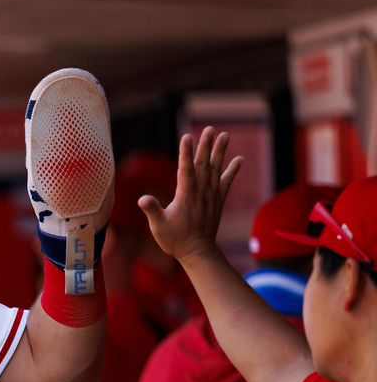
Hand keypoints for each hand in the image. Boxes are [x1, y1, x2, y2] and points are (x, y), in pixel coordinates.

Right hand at [138, 126, 243, 264]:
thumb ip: (151, 210)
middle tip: (209, 129)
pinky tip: (239, 159)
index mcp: (185, 196)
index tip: (187, 136)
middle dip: (206, 146)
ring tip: (224, 135)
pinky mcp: (217, 201)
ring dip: (220, 152)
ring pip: (215, 169)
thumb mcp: (158, 226)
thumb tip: (142, 199)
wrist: (197, 252)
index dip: (186, 152)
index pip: (185, 169)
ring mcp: (211, 196)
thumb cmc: (174, 240)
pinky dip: (233, 170)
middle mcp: (201, 193)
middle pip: (203, 164)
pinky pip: (226, 182)